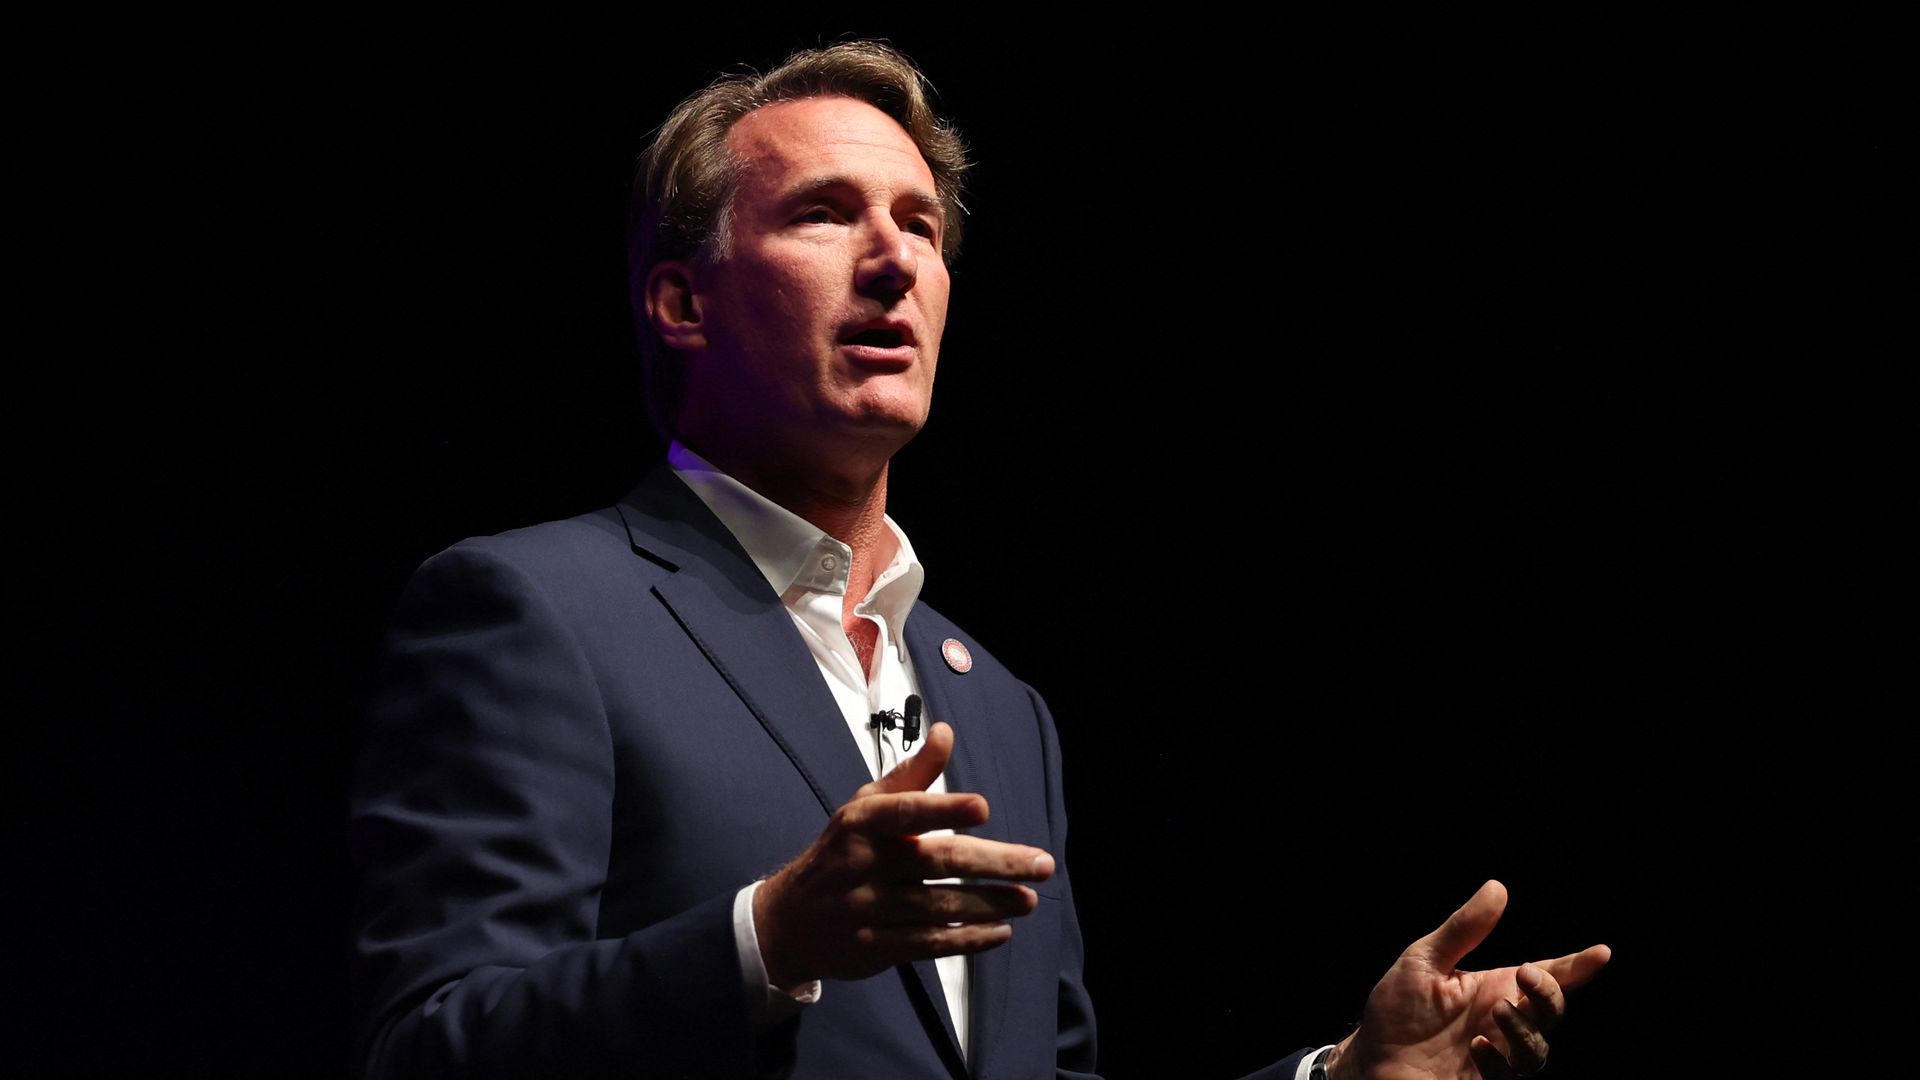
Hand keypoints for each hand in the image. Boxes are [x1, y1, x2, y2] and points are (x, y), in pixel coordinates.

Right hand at [752, 722, 1055, 989]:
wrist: (789, 920)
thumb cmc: (842, 852)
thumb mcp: (866, 807)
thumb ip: (912, 776)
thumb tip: (947, 732)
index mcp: (861, 822)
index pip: (905, 812)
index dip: (943, 808)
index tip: (983, 807)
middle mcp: (862, 864)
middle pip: (936, 861)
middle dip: (995, 863)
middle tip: (1042, 864)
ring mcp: (866, 910)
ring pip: (940, 906)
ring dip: (991, 904)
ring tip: (1030, 900)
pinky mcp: (874, 948)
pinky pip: (929, 944)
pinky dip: (968, 939)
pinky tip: (1001, 931)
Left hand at [1329, 881, 1610, 1079]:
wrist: (1370, 1060)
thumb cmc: (1396, 1011)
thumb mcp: (1424, 962)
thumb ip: (1462, 930)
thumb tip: (1497, 888)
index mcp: (1492, 989)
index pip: (1544, 976)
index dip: (1576, 966)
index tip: (1601, 953)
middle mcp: (1500, 1022)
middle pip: (1551, 1010)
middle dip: (1549, 992)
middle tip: (1525, 975)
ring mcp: (1496, 1056)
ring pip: (1538, 1048)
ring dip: (1525, 1028)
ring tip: (1496, 1013)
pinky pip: (1510, 1075)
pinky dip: (1498, 1060)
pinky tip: (1476, 1048)